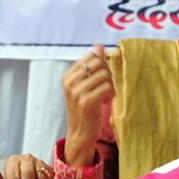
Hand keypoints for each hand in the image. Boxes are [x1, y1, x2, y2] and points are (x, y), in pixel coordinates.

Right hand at [63, 44, 113, 166]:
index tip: (100, 78)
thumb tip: (99, 45)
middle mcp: (69, 82)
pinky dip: (111, 93)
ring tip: (105, 95)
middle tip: (105, 86)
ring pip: (105, 75)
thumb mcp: (85, 84)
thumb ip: (91, 65)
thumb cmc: (84, 108)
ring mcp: (77, 92)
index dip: (102, 65)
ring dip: (110, 85)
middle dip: (107, 73)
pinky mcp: (87, 102)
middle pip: (99, 64)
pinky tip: (106, 100)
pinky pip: (107, 87)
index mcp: (67, 76)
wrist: (80, 133)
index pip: (92, 57)